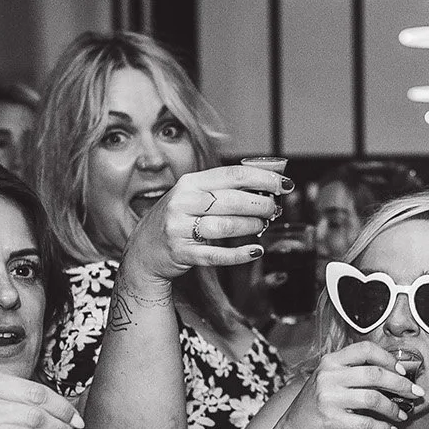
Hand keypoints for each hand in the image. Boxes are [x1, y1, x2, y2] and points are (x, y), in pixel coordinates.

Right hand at [122, 158, 290, 281]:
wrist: (144, 249)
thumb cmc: (179, 218)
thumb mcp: (196, 195)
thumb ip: (228, 186)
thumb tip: (272, 173)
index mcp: (190, 183)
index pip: (233, 175)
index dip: (263, 179)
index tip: (284, 185)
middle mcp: (183, 202)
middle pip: (232, 200)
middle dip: (260, 205)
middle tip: (273, 210)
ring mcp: (180, 228)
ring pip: (225, 226)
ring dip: (251, 226)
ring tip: (261, 226)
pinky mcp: (181, 253)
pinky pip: (216, 255)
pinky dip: (239, 254)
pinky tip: (254, 251)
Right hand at [283, 342, 421, 428]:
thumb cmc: (320, 403)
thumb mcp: (331, 379)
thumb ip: (355, 372)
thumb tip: (396, 375)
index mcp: (331, 361)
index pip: (365, 350)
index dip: (388, 358)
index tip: (403, 371)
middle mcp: (328, 376)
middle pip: (375, 374)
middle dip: (401, 385)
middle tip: (415, 393)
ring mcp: (329, 398)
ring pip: (373, 399)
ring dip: (394, 408)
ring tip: (403, 414)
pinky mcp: (331, 420)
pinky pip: (366, 423)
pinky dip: (383, 427)